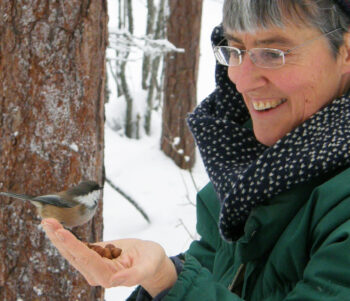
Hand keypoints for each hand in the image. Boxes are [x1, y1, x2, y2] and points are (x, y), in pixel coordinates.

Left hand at [41, 218, 176, 295]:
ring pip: (71, 252)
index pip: (87, 260)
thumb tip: (114, 280)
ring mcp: (92, 265)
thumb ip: (133, 275)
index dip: (73, 246)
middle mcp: (96, 273)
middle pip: (73, 255)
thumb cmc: (151, 261)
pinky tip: (56, 227)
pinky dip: (65, 237)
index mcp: (108, 276)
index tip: (61, 232)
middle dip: (59, 239)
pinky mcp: (93, 256)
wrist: (150, 258)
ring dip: (58, 236)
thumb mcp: (148, 266)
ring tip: (47, 221)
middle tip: (47, 221)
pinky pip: (76, 247)